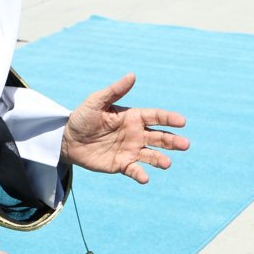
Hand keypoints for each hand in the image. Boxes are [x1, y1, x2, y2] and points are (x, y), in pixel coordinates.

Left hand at [61, 73, 188, 183]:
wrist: (68, 140)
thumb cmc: (82, 118)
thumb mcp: (96, 101)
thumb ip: (115, 91)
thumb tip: (132, 75)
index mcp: (133, 117)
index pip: (156, 117)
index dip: (169, 118)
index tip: (182, 121)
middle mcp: (136, 134)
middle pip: (160, 137)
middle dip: (173, 141)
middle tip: (185, 144)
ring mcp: (130, 150)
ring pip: (151, 155)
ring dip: (161, 159)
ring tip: (167, 163)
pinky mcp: (121, 164)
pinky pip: (134, 170)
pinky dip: (140, 174)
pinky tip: (145, 178)